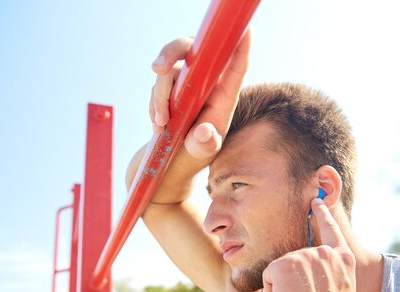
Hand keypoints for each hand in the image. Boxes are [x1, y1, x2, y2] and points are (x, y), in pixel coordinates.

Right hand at [149, 30, 250, 160]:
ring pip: (168, 70)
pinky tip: (158, 126)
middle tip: (157, 69)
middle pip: (192, 49)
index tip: (245, 30)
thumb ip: (206, 142)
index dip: (242, 47)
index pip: (235, 66)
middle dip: (172, 53)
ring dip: (159, 96)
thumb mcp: (204, 150)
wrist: (177, 154)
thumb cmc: (199, 149)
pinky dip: (154, 104)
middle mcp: (207, 80)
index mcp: (225, 92)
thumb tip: (205, 132)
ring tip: (160, 125)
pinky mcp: (172, 84)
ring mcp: (188, 80)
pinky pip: (158, 84)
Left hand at [262, 197, 356, 291]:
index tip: (317, 199)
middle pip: (296, 261)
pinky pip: (270, 278)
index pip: (332, 230)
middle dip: (293, 283)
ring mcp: (305, 256)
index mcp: (343, 260)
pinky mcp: (286, 263)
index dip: (323, 214)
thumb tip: (314, 267)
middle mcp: (325, 253)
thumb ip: (330, 274)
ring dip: (285, 291)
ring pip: (282, 271)